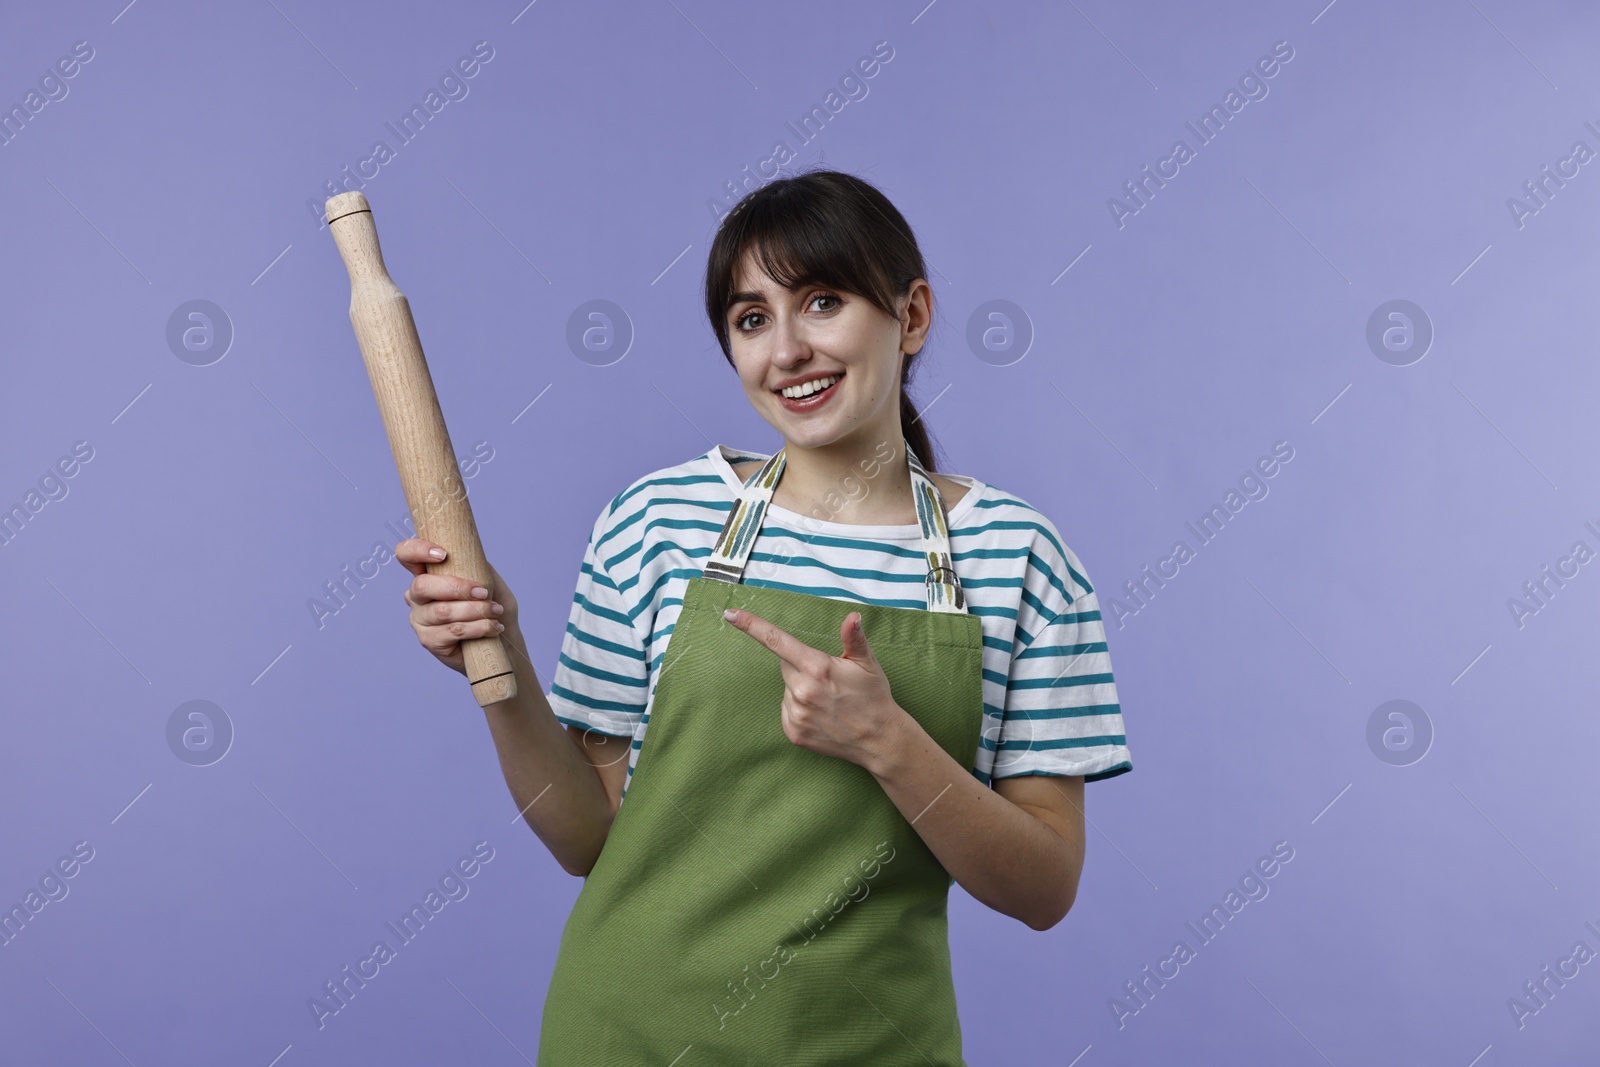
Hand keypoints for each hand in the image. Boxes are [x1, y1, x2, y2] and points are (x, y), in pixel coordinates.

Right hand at [396, 539, 516, 675]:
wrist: (502, 641)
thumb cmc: (493, 607)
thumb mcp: (491, 582)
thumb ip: (478, 567)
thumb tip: (472, 556)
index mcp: (427, 574)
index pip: (406, 555)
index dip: (417, 551)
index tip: (443, 554)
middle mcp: (417, 596)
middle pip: (422, 586)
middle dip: (456, 587)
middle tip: (483, 592)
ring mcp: (420, 620)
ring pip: (442, 611)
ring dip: (475, 610)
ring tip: (495, 611)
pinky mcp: (429, 641)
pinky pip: (452, 631)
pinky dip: (478, 627)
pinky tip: (493, 627)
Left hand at [721, 607, 906, 771]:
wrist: (879, 740)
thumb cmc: (873, 696)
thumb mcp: (867, 663)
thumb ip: (854, 638)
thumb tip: (852, 616)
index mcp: (817, 667)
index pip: (776, 641)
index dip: (751, 625)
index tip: (730, 614)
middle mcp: (802, 690)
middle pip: (786, 665)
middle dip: (802, 666)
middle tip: (828, 679)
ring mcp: (796, 714)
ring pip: (788, 689)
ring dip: (801, 689)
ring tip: (829, 700)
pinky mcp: (793, 732)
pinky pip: (787, 710)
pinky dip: (800, 709)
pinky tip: (821, 714)